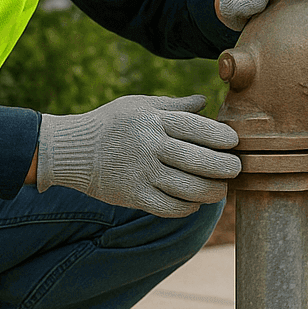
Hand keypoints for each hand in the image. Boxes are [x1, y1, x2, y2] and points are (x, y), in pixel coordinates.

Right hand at [36, 95, 239, 216]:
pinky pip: (170, 207)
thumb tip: (205, 100)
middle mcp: (150, 146)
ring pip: (190, 188)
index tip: (234, 143)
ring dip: (212, 191)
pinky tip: (193, 202)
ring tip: (220, 189)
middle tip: (235, 170)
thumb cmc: (111, 123)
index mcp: (154, 120)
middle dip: (226, 168)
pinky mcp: (133, 196)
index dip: (223, 137)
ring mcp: (141, 173)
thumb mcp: (140, 105)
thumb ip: (175, 105)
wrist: (71, 149)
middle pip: (200, 161)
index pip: (199, 128)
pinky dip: (188, 207)